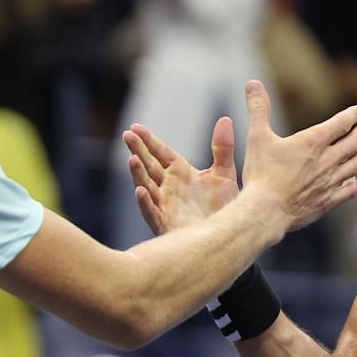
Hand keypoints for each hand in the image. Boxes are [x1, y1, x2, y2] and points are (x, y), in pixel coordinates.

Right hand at [125, 115, 240, 234]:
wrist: (229, 236)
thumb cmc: (225, 207)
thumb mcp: (225, 173)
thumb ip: (223, 148)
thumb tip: (226, 119)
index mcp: (180, 173)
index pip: (160, 153)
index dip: (148, 141)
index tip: (135, 127)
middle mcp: (169, 188)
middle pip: (149, 166)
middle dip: (138, 151)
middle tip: (127, 135)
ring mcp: (165, 206)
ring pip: (147, 187)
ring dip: (138, 174)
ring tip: (132, 159)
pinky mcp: (166, 224)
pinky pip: (152, 212)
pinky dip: (145, 202)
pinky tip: (139, 191)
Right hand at [236, 81, 356, 231]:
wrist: (266, 211)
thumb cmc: (261, 174)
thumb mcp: (257, 137)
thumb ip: (258, 109)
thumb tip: (253, 83)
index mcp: (313, 142)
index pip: (342, 123)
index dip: (352, 114)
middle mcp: (327, 160)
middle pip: (355, 142)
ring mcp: (330, 182)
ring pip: (355, 164)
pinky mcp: (328, 201)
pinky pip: (349, 190)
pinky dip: (352, 182)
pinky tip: (350, 180)